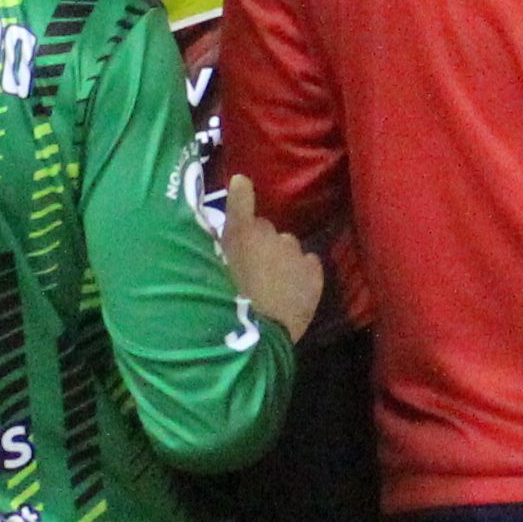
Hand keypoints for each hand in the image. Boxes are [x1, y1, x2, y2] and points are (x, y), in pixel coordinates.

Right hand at [219, 172, 328, 334]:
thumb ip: (212, 251)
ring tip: (272, 285)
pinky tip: (291, 292)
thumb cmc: (223, 307)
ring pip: (289, 248)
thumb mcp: (209, 276)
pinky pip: (309, 263)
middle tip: (251, 271)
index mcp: (239, 236)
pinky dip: (302, 273)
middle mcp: (269, 236)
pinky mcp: (313, 273)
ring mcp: (294, 253)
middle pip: (266, 230)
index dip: (241, 193)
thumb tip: (215, 234)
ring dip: (281, 259)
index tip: (241, 182)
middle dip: (260, 244)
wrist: (254, 339)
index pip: (241, 202)